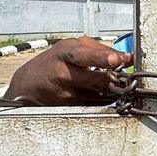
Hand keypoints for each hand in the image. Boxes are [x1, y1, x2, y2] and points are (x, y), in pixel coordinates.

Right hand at [4, 36, 132, 105]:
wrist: (28, 85)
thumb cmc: (53, 62)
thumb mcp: (70, 48)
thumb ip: (98, 50)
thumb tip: (127, 58)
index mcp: (65, 53)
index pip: (84, 55)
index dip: (102, 57)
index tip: (118, 60)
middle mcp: (64, 73)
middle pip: (96, 79)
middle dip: (116, 79)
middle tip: (129, 77)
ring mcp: (67, 93)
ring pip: (101, 94)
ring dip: (115, 89)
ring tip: (121, 82)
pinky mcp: (71, 106)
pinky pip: (97, 103)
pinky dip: (106, 97)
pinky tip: (107, 91)